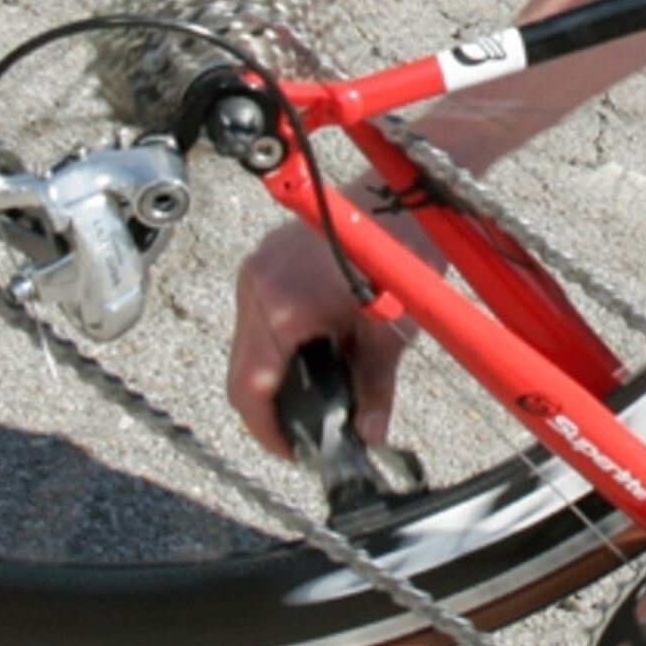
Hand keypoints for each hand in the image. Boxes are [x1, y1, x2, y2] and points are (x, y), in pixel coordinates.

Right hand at [225, 209, 400, 459]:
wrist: (402, 194)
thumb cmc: (400, 251)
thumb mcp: (390, 331)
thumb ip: (375, 388)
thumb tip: (369, 434)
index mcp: (279, 306)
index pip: (250, 388)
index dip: (268, 430)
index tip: (294, 451)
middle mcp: (256, 285)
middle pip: (243, 370)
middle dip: (271, 407)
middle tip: (306, 432)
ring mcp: (258, 268)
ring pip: (247, 344)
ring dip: (273, 373)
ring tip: (313, 394)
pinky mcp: (267, 258)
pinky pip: (257, 315)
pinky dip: (278, 342)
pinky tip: (311, 353)